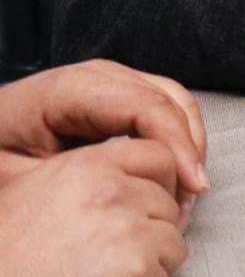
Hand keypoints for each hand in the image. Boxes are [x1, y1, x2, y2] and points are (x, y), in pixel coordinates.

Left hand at [0, 61, 206, 197]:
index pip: (143, 105)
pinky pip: (164, 111)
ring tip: (184, 195)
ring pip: (175, 103)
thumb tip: (134, 183)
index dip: (175, 143)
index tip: (191, 184)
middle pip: (168, 99)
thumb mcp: (20, 174)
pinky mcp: (119, 96)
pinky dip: (176, 143)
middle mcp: (99, 76)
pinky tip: (173, 177)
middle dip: (188, 149)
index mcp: (68, 88)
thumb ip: (76, 173)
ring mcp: (113, 82)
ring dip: (187, 147)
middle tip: (189, 200)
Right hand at [0, 140, 188, 276]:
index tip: (145, 209)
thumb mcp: (37, 192)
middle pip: (168, 206)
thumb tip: (139, 182)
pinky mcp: (133, 272)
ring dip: (149, 266)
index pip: (159, 156)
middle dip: (150, 232)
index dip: (159, 185)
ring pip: (172, 245)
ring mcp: (126, 232)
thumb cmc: (9, 257)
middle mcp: (109, 192)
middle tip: (109, 255)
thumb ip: (91, 176)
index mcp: (86, 166)